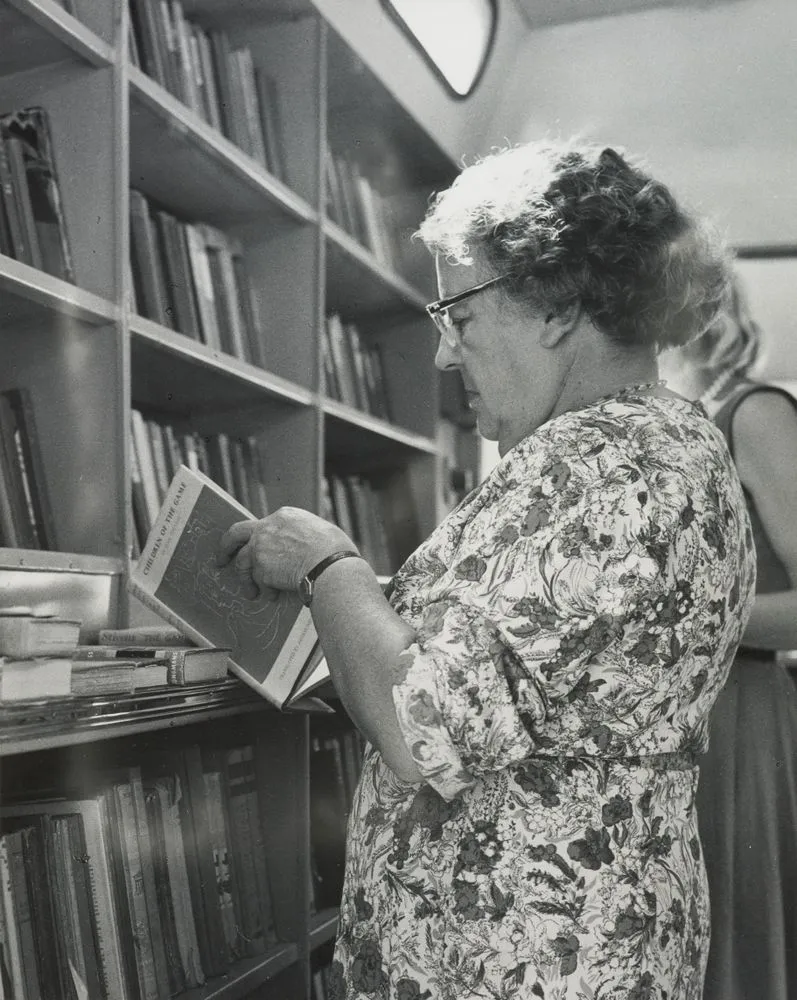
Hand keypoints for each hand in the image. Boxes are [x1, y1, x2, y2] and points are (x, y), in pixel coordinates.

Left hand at [216, 506, 357, 600]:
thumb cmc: (335, 551)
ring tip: (251, 592)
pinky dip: (264, 591)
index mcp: (284, 515)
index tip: (253, 546)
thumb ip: (301, 535)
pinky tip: (273, 596)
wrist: (331, 566)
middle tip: (222, 559)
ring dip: (246, 579)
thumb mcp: (319, 531)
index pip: (262, 524)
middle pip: (236, 534)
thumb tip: (302, 548)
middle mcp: (267, 527)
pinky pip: (257, 582)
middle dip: (226, 547)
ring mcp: (260, 547)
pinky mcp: (260, 568)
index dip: (257, 537)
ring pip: (242, 563)